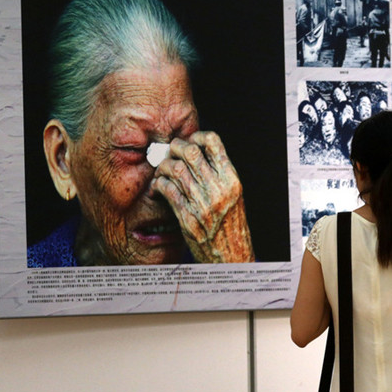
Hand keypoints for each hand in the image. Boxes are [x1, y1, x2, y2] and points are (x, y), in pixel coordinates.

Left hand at [152, 131, 254, 262]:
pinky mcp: (187, 217)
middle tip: (170, 154)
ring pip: (174, 169)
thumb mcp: (233, 195)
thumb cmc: (231, 225)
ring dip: (163, 167)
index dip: (196, 136)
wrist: (232, 255)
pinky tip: (159, 189)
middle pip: (189, 152)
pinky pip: (166, 190)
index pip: (213, 142)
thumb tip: (197, 153)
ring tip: (163, 172)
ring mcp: (202, 203)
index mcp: (232, 179)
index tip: (190, 142)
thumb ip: (218, 175)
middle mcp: (218, 188)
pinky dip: (158, 185)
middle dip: (174, 149)